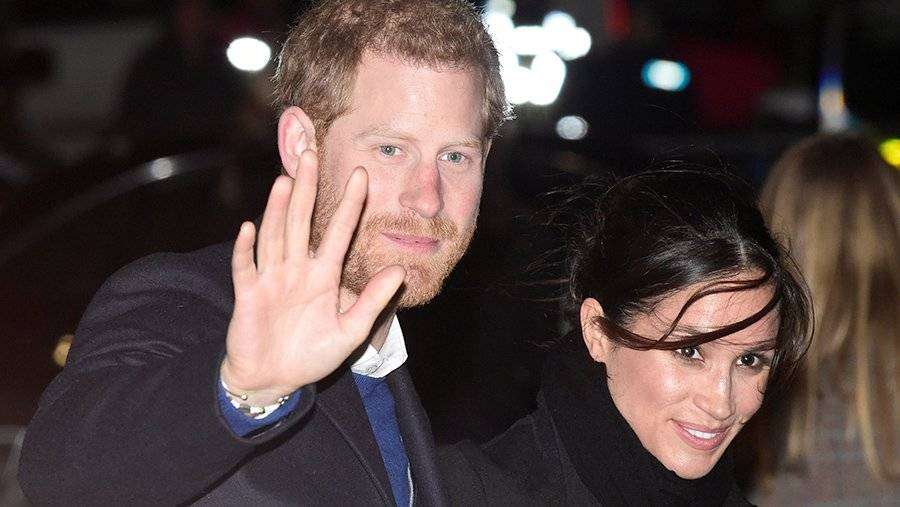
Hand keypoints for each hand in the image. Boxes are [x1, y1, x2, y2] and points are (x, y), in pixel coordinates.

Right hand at [220, 150, 404, 405]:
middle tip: (309, 154)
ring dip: (277, 210)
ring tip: (285, 180)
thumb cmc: (311, 355)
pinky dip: (245, 250)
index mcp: (322, 275)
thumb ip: (372, 300)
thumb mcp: (350, 331)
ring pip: (274, 236)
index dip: (350, 205)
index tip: (361, 174)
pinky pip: (245, 268)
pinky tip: (247, 228)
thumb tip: (400, 270)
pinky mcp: (248, 295)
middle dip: (306, 190)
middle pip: (300, 221)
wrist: (274, 380)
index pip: (338, 232)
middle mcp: (296, 269)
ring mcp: (270, 280)